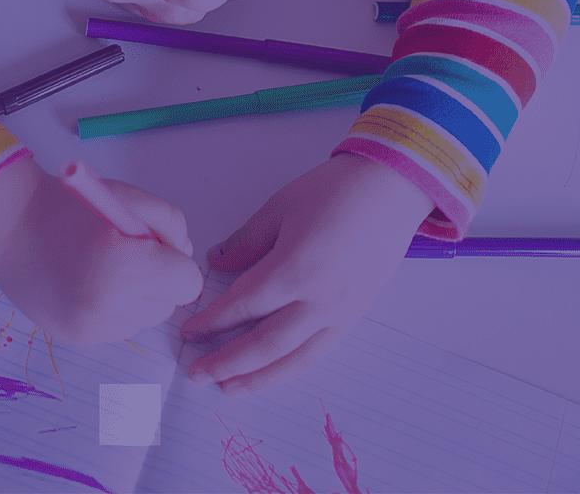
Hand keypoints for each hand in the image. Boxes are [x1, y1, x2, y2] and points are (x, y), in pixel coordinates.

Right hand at [0, 159, 203, 345]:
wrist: (6, 226)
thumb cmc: (68, 204)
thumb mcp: (128, 197)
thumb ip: (171, 225)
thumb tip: (182, 257)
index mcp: (127, 266)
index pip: (188, 283)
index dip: (174, 263)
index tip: (153, 249)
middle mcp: (111, 305)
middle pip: (168, 305)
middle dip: (155, 280)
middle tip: (123, 254)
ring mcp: (91, 327)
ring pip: (142, 319)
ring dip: (134, 297)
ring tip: (99, 268)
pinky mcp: (76, 338)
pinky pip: (116, 328)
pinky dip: (110, 308)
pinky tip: (83, 284)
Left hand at [178, 152, 434, 394]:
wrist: (390, 191)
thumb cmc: (332, 192)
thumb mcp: (278, 209)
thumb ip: (246, 242)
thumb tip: (218, 263)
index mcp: (295, 269)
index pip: (243, 306)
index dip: (212, 322)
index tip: (189, 332)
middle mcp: (319, 299)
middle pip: (265, 343)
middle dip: (228, 362)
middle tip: (198, 373)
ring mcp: (341, 312)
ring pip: (295, 358)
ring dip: (260, 378)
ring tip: (230, 389)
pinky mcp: (355, 316)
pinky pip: (319, 352)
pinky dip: (292, 368)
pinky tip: (272, 373)